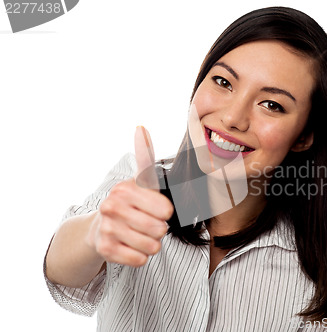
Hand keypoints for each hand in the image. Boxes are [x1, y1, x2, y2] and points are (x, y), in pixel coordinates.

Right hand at [86, 126, 172, 266]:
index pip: (166, 210)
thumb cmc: (128, 203)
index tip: (155, 209)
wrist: (97, 228)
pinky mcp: (104, 250)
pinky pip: (140, 260)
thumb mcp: (139, 181)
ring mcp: (107, 228)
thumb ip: (144, 156)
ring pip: (152, 246)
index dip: (165, 212)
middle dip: (159, 230)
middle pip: (160, 229)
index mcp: (125, 188)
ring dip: (150, 244)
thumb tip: (140, 127)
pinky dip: (140, 256)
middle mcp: (112, 206)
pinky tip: (130, 247)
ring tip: (139, 235)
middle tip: (147, 224)